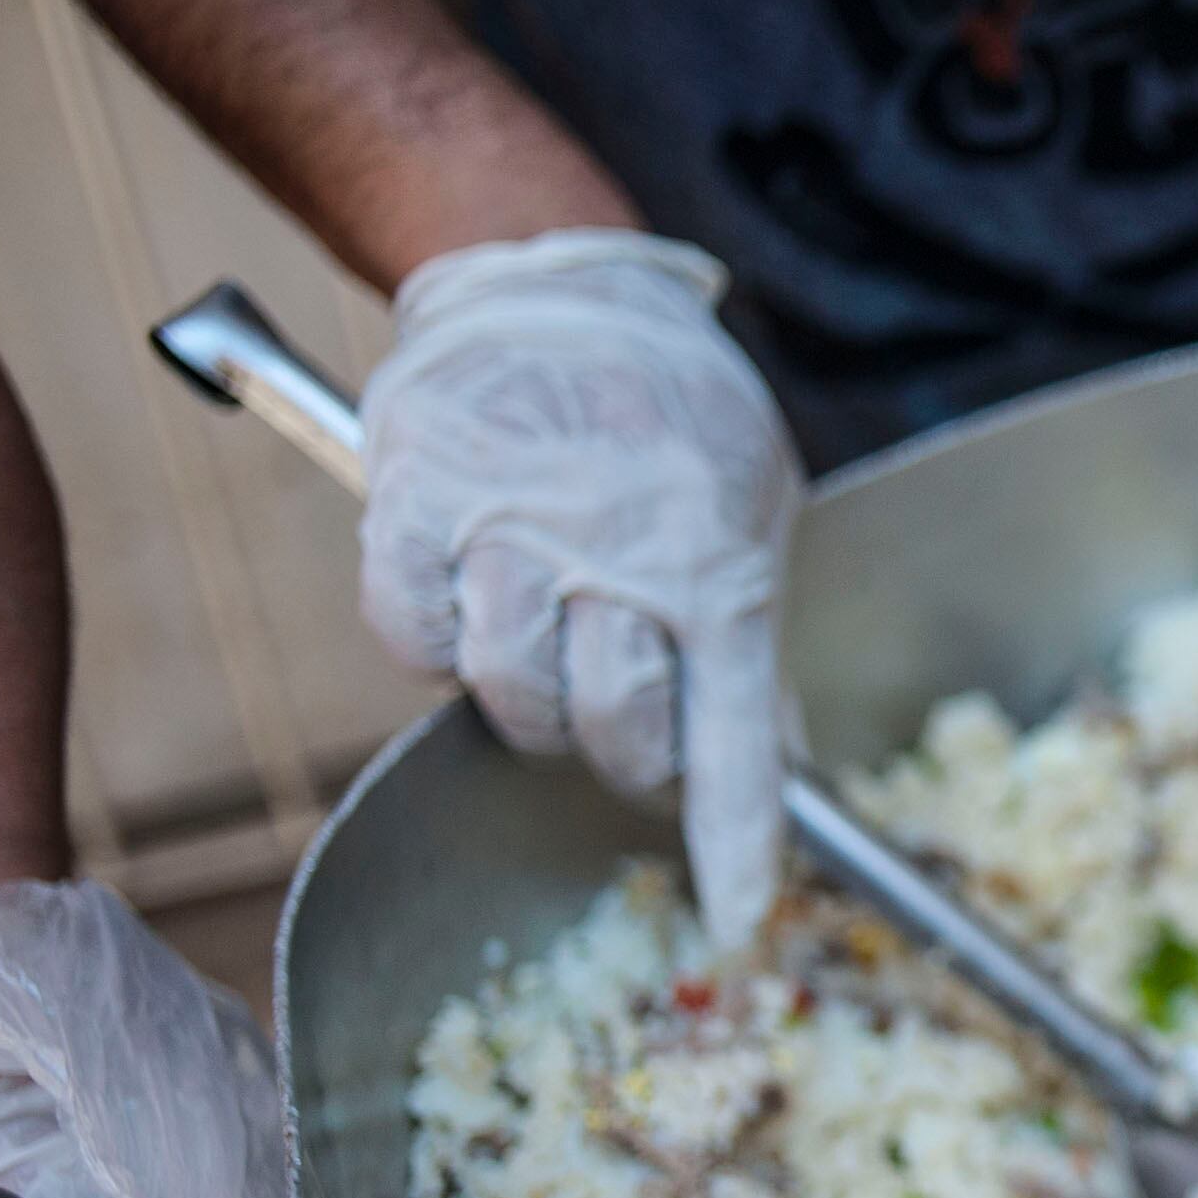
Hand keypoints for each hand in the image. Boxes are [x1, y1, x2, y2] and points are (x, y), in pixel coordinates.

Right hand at [359, 229, 800, 947]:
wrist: (558, 279)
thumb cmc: (673, 407)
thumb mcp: (757, 506)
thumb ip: (757, 633)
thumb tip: (782, 764)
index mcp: (722, 560)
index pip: (735, 735)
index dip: (735, 839)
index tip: (739, 919)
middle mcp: (622, 550)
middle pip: (616, 731)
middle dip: (626, 755)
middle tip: (626, 719)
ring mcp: (513, 524)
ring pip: (512, 696)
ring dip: (533, 705)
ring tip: (553, 646)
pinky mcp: (418, 499)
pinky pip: (414, 639)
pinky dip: (438, 649)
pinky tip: (473, 606)